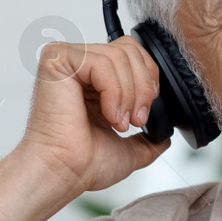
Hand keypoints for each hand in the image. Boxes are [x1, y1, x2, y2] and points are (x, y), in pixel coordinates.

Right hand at [16, 36, 166, 195]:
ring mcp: (68, 60)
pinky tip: (107, 115)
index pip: (132, 53)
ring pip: (119, 56)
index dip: (148, 79)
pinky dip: (113, 92)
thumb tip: (164, 138)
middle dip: (142, 87)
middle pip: (129, 49)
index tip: (144, 113)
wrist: (65, 171)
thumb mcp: (128, 149)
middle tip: (135, 119)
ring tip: (118, 122)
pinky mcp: (57, 60)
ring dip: (128, 95)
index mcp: (94, 81)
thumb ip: (147, 139)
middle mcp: (80, 67)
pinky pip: (102, 62)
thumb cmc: (82, 162)